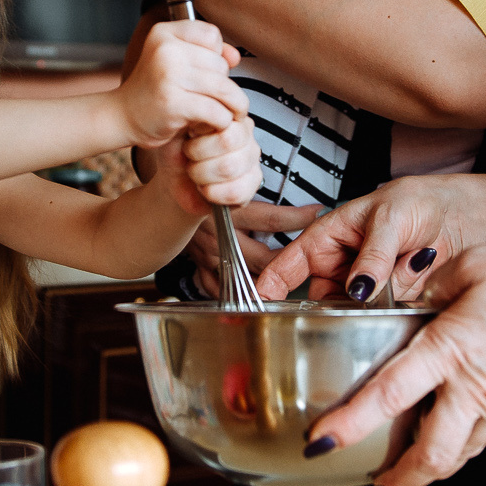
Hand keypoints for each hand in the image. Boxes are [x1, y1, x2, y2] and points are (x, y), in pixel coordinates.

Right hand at [115, 21, 245, 146]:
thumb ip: (207, 53)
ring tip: (225, 113)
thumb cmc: (154, 88)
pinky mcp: (174, 104)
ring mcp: (168, 76)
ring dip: (232, 105)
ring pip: (224, 88)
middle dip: (223, 84)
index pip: (212, 35)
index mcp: (164, 33)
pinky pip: (217, 111)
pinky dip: (221, 121)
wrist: (123, 116)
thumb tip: (235, 56)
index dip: (215, 55)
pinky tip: (210, 125)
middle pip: (221, 64)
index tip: (205, 72)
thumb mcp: (176, 61)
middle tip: (209, 98)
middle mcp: (165, 49)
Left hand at [147, 116, 262, 217]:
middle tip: (190, 158)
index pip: (224, 117)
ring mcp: (252, 160)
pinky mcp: (253, 185)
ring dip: (202, 174)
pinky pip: (235, 191)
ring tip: (197, 174)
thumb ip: (191, 119)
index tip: (189, 138)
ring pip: (229, 167)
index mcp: (228, 116)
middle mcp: (245, 136)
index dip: (200, 132)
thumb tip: (199, 119)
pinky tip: (207, 188)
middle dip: (197, 154)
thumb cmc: (177, 155)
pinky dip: (212, 193)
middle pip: (227, 141)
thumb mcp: (175, 130)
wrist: (174, 183)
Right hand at [179, 201, 320, 297]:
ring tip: (286, 284)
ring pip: (242, 278)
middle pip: (261, 258)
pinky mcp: (199, 268)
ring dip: (264, 283)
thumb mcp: (229, 187)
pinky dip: (235, 295)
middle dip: (286, 262)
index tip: (317, 213)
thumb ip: (256, 195)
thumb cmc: (203, 189)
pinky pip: (219, 289)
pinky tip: (251, 298)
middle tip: (308, 261)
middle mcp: (219, 235)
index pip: (270, 218)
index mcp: (229, 212)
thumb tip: (301, 201)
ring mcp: (208, 255)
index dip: (297, 218)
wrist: (167, 199)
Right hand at [256, 175, 485, 302]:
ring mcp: (377, 288)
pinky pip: (382, 321)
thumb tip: (355, 287)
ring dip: (357, 317)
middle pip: (321, 295)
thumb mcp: (396, 214)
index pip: (296, 259)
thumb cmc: (437, 200)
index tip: (256, 304)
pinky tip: (399, 316)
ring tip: (375, 309)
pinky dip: (386, 323)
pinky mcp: (402, 307)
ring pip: (351, 312)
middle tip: (331, 317)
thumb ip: (373, 251)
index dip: (273, 281)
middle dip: (322, 308)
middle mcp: (354, 264)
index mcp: (340, 233)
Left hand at [305, 240, 485, 485]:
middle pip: (429, 455)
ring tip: (405, 470)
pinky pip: (482, 434)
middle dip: (397, 478)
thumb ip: (435, 282)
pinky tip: (451, 431)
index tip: (323, 440)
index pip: (389, 394)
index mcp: (451, 349)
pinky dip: (461, 442)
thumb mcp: (476, 263)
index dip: (351, 421)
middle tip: (374, 482)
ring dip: (428, 468)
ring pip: (458, 453)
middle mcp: (473, 386)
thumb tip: (418, 290)